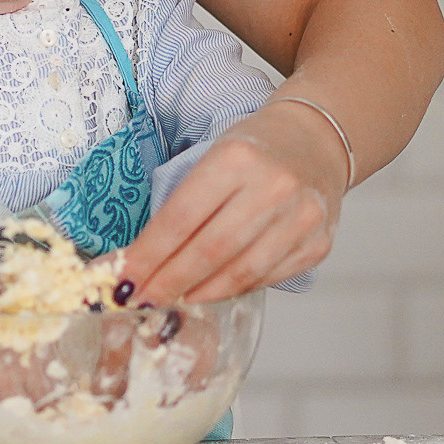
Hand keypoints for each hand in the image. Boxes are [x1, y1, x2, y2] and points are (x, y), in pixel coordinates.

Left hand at [121, 100, 343, 303]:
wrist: (315, 141)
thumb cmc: (254, 151)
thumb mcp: (212, 159)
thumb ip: (181, 208)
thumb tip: (137, 261)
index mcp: (237, 157)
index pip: (181, 217)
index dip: (149, 255)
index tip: (126, 279)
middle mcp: (274, 186)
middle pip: (210, 250)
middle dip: (170, 282)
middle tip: (143, 299)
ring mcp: (302, 217)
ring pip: (241, 272)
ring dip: (200, 293)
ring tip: (173, 301)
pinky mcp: (318, 243)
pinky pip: (268, 278)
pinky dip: (235, 289)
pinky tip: (212, 291)